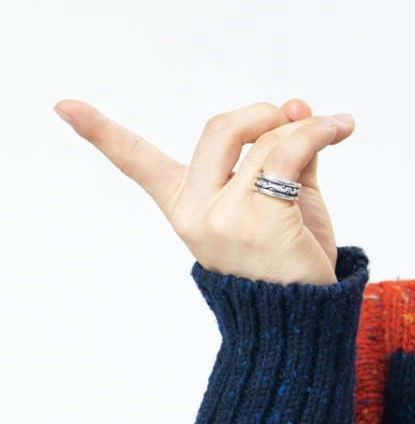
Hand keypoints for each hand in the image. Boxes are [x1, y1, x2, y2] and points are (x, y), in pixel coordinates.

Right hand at [55, 99, 354, 284]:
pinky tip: (340, 126)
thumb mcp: (283, 199)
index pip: (137, 163)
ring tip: (334, 127)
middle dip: (261, 114)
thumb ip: (284, 149)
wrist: (307, 320)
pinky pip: (292, 154)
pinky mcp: (260, 220)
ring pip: (266, 142)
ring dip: (307, 128)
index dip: (100, 132)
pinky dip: (321, 132)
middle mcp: (196, 211)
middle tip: (294, 118)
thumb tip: (296, 103)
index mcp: (185, 206)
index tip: (64, 106)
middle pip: (219, 129)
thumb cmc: (291, 261)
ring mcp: (224, 217)